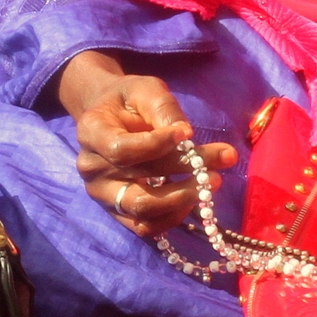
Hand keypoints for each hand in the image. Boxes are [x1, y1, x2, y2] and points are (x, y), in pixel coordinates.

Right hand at [59, 51, 232, 237]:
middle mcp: (91, 168)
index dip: (157, 145)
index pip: (122, 149)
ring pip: (142, 210)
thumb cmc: (129, 100)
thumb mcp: (145, 90)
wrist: (111, 117)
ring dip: (183, 198)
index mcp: (92, 133)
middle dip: (185, 169)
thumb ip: (163, 109)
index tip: (188, 134)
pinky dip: (174, 216)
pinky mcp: (118, 212)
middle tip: (225, 157)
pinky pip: (145, 227)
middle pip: (139, 180)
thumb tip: (186, 135)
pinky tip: (196, 197)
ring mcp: (103, 195)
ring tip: (214, 180)